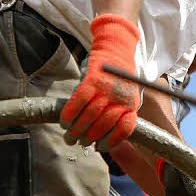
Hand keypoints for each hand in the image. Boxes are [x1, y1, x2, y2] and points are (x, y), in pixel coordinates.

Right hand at [60, 14, 140, 146]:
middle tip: (77, 142)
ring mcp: (108, 88)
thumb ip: (118, 114)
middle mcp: (122, 97)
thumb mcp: (126, 96)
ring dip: (77, 128)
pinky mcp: (93, 79)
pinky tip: (64, 120)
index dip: (110, 141)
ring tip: (69, 134)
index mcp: (132, 104)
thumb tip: (99, 138)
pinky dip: (71, 112)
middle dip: (88, 137)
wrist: (117, 48)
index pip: (124, 129)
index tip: (98, 147)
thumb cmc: (119, 77)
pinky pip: (80, 100)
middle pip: (103, 124)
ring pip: (91, 114)